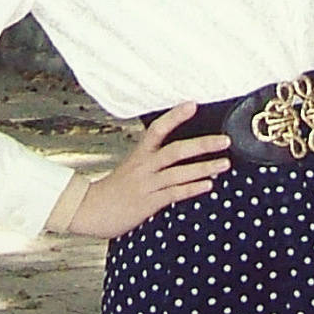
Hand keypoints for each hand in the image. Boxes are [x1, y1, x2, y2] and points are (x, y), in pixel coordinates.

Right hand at [67, 102, 230, 239]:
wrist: (88, 209)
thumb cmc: (113, 189)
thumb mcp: (131, 167)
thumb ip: (151, 159)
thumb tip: (175, 152)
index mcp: (139, 154)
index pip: (158, 129)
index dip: (175, 116)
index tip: (192, 104)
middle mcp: (144, 166)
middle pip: (176, 150)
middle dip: (203, 145)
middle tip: (224, 140)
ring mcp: (147, 184)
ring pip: (179, 173)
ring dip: (205, 168)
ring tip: (224, 164)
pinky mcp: (148, 202)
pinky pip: (174, 193)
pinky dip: (193, 188)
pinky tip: (208, 185)